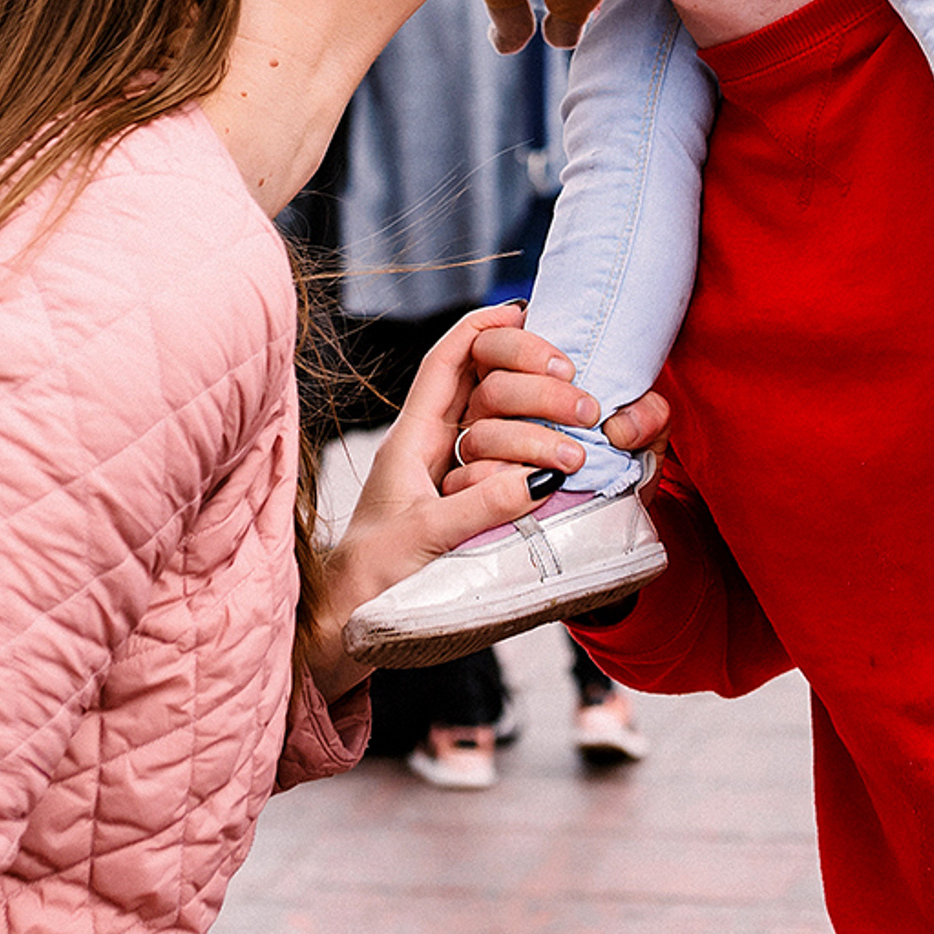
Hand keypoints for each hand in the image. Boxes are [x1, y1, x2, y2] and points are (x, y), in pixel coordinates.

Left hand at [303, 307, 620, 699]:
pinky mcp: (476, 505)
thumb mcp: (423, 540)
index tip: (522, 310)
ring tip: (581, 432)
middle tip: (578, 383)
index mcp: (412, 439)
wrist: (352, 624)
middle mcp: (436, 447)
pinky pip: (515, 464)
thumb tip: (535, 481)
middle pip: (486, 385)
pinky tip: (571, 456)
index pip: (447, 363)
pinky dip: (542, 454)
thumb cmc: (371, 578)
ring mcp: (457, 474)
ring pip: (505, 422)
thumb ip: (476, 509)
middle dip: (533, 375)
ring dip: (544, 418)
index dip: (482, 328)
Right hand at [448, 352, 669, 492]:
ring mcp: (479, 457)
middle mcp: (492, 416)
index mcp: (520, 385)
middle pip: (492, 388)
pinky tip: (541, 486)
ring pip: (482, 435)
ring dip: (530, 441)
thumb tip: (621, 425)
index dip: (522, 349)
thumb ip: (646, 415)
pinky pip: (472, 484)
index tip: (569, 370)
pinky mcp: (474, 499)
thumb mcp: (643, 441)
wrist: (609, 533)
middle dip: (542, 395)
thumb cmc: (617, 475)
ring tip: (575, 459)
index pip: (492, 346)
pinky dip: (505, 483)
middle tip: (588, 414)